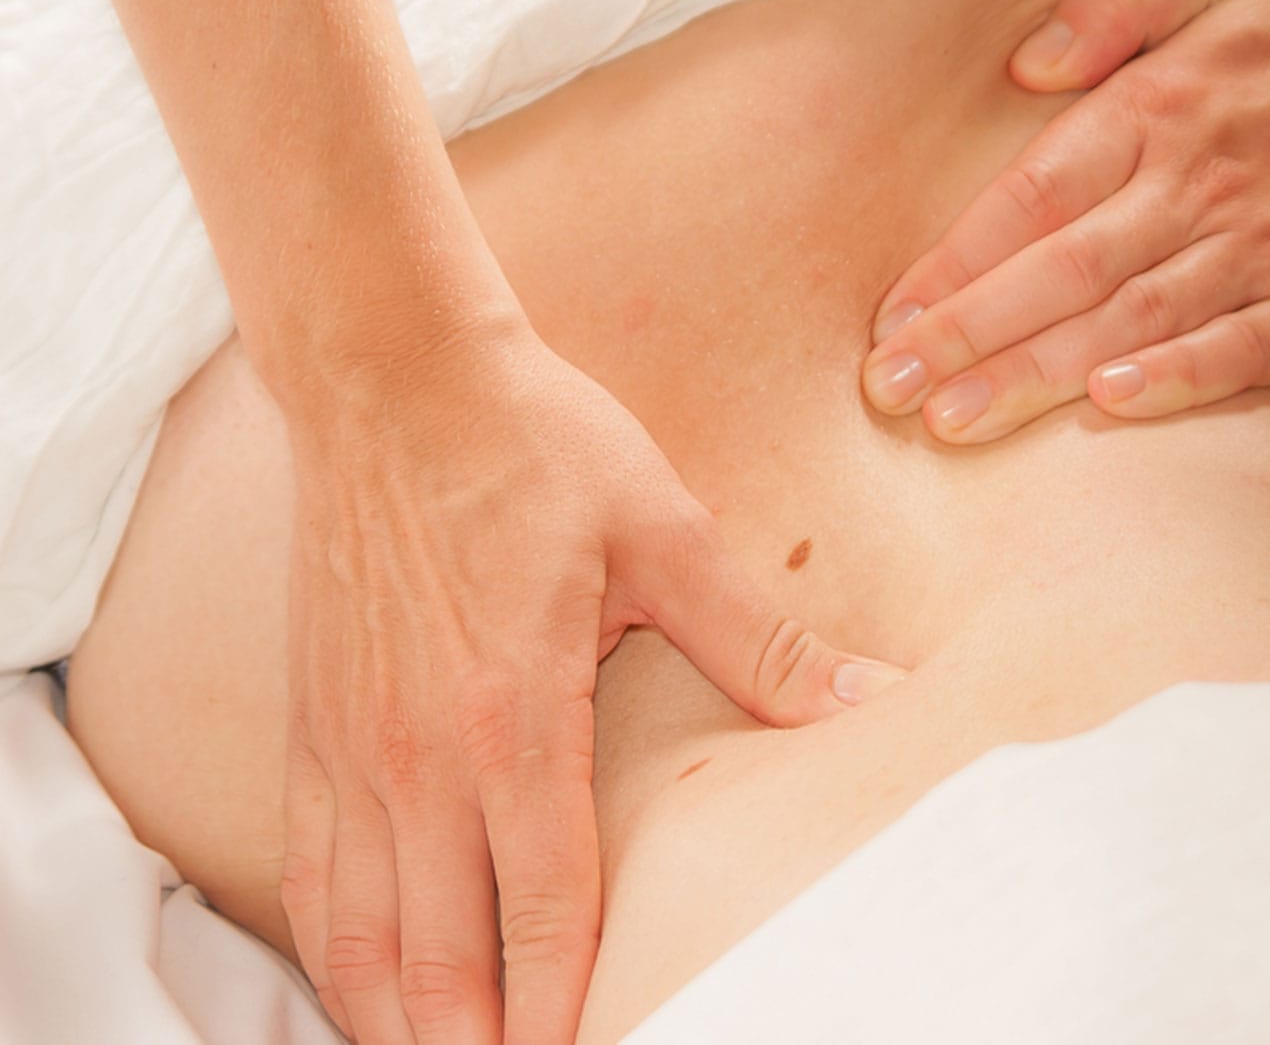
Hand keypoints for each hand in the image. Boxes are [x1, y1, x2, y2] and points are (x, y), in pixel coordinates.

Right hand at [278, 323, 900, 1044]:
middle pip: (442, 958)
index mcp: (516, 719)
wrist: (396, 380)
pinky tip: (364, 981)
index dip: (566, 1009)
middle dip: (480, 1041)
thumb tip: (871, 694)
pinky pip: (308, 874)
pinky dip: (335, 949)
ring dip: (399, 1016)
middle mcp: (420, 757)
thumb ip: (760, 637)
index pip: (546, 911)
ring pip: (360, 937)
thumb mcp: (666, 532)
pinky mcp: (312, 726)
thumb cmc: (535, 448)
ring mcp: (354, 749)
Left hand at [862, 0, 1269, 442]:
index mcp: (1158, 110)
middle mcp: (1200, 183)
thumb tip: (1018, 67)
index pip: (1032, 195)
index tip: (889, 319)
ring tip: (955, 421)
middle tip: (886, 389)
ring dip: (1040, 371)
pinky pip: (1243, 348)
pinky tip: (1114, 407)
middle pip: (1063, 267)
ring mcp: (1265, 251)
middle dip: (968, 333)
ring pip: (1132, 318)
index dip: (957, 261)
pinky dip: (1181, 377)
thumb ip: (1108, 9)